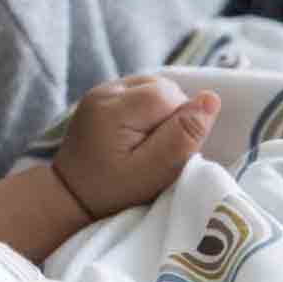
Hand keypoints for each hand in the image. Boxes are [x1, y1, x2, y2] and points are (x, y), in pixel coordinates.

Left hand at [52, 74, 218, 218]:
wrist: (72, 194)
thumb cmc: (114, 190)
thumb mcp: (154, 171)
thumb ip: (183, 136)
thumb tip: (210, 98)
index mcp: (112, 109)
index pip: (170, 96)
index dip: (180, 122)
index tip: (164, 150)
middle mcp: (104, 92)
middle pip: (163, 87)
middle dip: (171, 116)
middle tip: (154, 150)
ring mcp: (101, 90)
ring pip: (155, 87)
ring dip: (162, 113)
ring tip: (145, 143)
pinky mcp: (103, 95)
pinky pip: (142, 91)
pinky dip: (149, 111)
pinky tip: (138, 134)